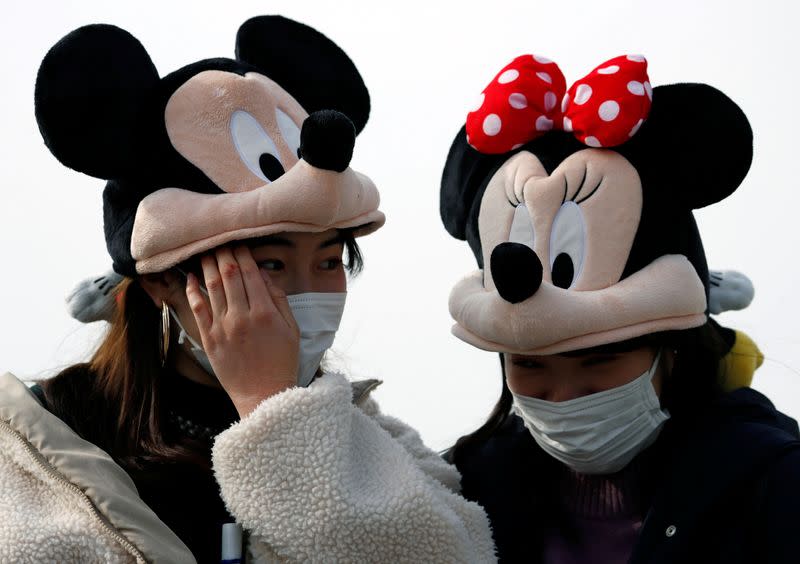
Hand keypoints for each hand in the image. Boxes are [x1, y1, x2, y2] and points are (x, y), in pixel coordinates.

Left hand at [185, 246, 299, 417]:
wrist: (264, 395)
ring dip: (208, 265)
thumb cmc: (282, 362)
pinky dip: (193, 290)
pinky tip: (191, 277)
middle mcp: (242, 316)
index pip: (250, 273)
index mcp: (265, 312)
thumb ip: (279, 299)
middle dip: (223, 253)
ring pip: (212, 286)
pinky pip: (198, 309)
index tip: (238, 242)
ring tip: (205, 252)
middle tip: (219, 240)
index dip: (242, 254)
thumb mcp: (291, 329)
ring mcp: (223, 327)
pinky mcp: (209, 339)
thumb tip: (264, 275)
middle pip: (229, 274)